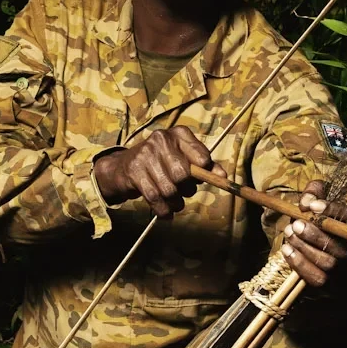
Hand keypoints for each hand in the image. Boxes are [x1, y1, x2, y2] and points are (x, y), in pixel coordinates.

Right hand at [94, 125, 211, 216]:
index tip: (200, 180)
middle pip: (184, 175)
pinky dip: (163, 210)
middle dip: (187, 189)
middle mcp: (161, 139)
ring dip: (175, 202)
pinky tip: (166, 213)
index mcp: (179, 134)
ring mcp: (145, 154)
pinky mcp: (133, 171)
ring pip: (169, 189)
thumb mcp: (184, 159)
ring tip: (175, 203)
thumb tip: (223, 176)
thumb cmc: (162, 163)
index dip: (205, 173)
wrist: (123, 167)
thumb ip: (205, 166)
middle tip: (184, 192)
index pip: (202, 157)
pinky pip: (155, 197)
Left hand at [282, 179, 346, 286]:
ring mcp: (343, 267)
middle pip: (340, 246)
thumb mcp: (316, 198)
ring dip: (304, 248)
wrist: (310, 240)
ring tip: (289, 232)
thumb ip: (313, 192)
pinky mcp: (329, 281)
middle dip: (315, 234)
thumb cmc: (316, 216)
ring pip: (327, 262)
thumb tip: (306, 202)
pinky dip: (299, 264)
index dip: (334, 212)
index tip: (313, 206)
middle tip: (296, 224)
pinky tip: (287, 248)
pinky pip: (316, 278)